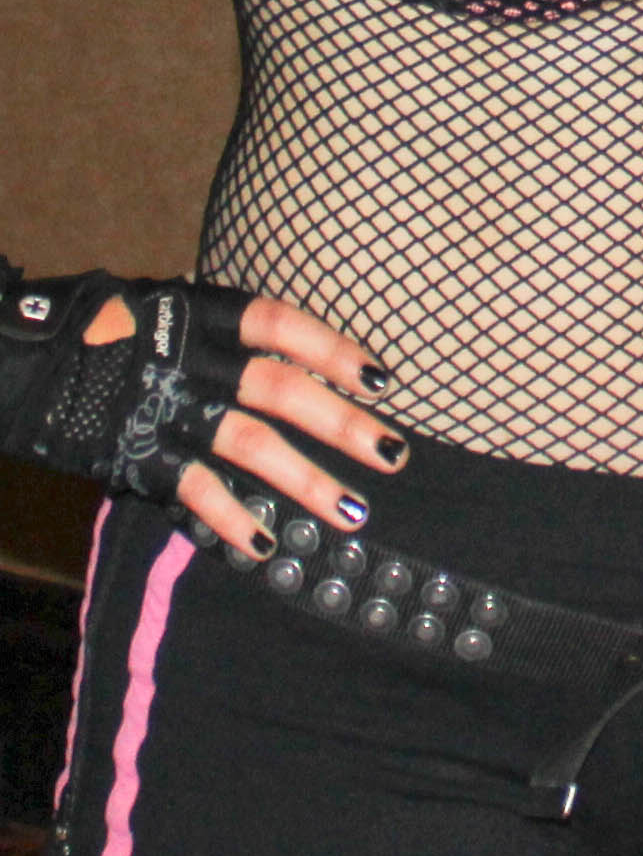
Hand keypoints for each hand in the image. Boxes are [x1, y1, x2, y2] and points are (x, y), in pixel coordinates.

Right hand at [0, 263, 404, 555]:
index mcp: (199, 313)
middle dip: (342, 422)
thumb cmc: (110, 333)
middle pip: (279, 389)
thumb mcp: (170, 309)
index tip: (383, 379)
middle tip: (394, 453)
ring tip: (355, 511)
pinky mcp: (134, 456)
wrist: (21, 361)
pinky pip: (192, 491)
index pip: (280, 325)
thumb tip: (304, 359)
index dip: (333, 350)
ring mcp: (162, 409)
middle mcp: (187, 357)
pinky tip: (267, 546)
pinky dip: (232, 519)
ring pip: (249, 445)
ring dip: (307, 481)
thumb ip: (227, 333)